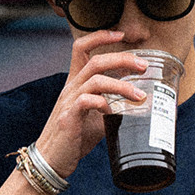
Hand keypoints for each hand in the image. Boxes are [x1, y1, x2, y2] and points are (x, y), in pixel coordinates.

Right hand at [34, 32, 148, 179]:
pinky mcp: (69, 118)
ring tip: (139, 96)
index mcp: (75, 83)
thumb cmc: (73, 137)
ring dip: (121, 86)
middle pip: (95, 61)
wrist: (51, 159)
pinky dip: (103, 103)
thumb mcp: (96, 119)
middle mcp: (71, 87)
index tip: (121, 35)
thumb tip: (137, 106)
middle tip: (143, 66)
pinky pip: (86, 101)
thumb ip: (112, 108)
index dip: (100, 36)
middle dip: (122, 59)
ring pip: (95, 80)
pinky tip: (113, 111)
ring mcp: (68, 102)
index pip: (82, 48)